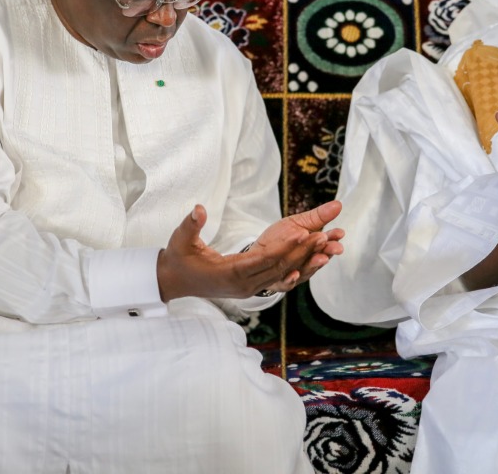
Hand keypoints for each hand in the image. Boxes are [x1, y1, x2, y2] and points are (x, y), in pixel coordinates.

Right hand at [156, 202, 343, 301]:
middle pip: (279, 267)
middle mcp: (243, 285)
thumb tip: (198, 209)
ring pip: (281, 274)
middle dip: (301, 252)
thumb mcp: (180, 239)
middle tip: (323, 235)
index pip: (263, 259)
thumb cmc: (178, 259)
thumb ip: (191, 224)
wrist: (174, 282)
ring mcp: (248, 289)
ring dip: (302, 259)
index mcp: (230, 273)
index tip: (302, 233)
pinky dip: (294, 266)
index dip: (284, 247)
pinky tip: (310, 257)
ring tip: (323, 243)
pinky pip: (276, 277)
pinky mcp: (250, 287)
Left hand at [249, 200, 344, 291]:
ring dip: (314, 264)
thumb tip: (338, 204)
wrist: (259, 256)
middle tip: (335, 248)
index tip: (339, 233)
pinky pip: (287, 283)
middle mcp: (308, 261)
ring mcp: (297, 273)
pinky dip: (291, 279)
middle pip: (320, 257)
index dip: (334, 238)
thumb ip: (318, 217)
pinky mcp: (282, 282)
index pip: (327, 242)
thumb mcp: (298, 223)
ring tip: (320, 258)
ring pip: (307, 270)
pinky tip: (294, 274)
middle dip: (328, 252)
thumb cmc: (281, 239)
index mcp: (313, 246)